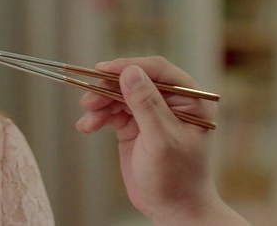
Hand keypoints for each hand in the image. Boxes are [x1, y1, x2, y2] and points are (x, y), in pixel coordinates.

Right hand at [75, 57, 247, 224]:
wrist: (172, 209)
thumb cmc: (177, 178)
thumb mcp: (160, 140)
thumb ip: (146, 104)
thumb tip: (129, 71)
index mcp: (190, 99)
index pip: (158, 71)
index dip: (128, 66)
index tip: (102, 70)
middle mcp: (170, 101)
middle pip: (133, 81)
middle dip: (108, 89)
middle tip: (88, 100)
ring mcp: (151, 113)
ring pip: (119, 95)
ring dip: (100, 104)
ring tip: (87, 119)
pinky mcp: (134, 125)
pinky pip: (112, 112)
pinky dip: (98, 117)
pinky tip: (87, 127)